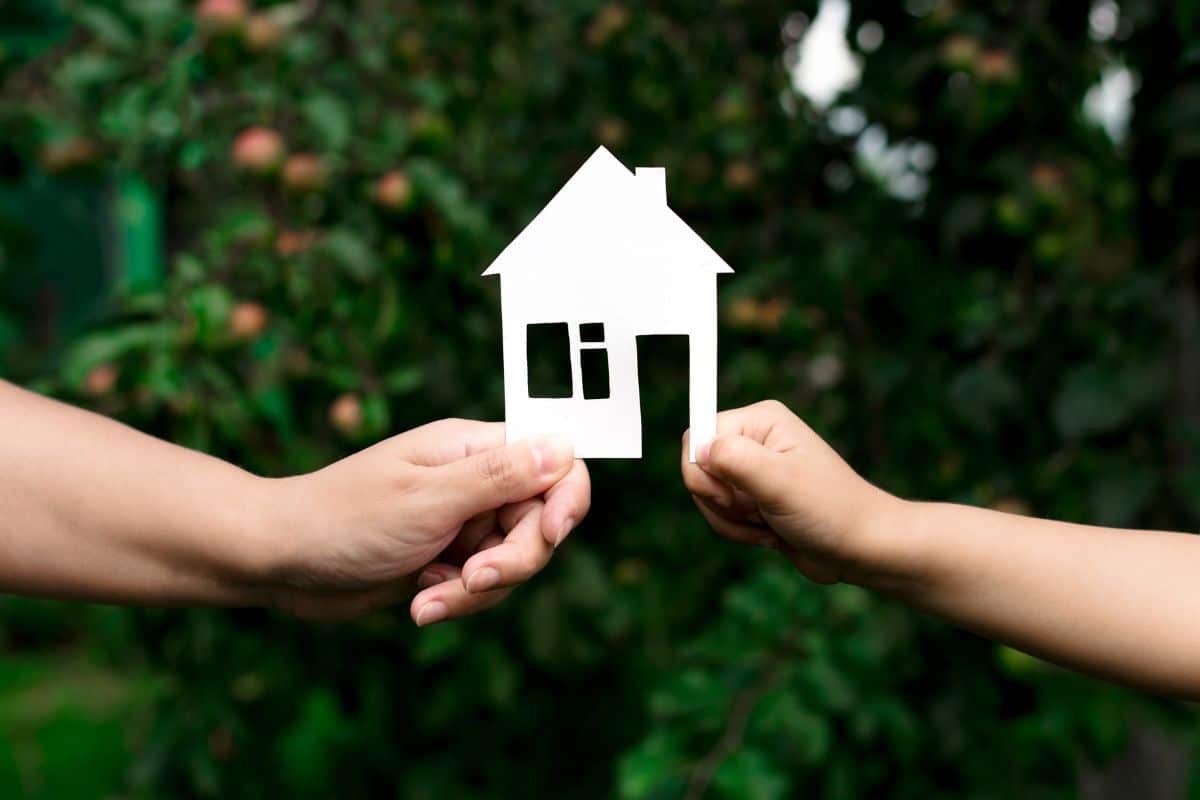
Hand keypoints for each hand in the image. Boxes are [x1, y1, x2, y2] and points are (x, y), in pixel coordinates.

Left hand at [259, 419, 589, 623]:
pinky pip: (482, 586)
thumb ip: (499, 476)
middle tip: (472, 581)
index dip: (567, 499)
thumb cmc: (344, 517)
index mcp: (474, 448)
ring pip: (513, 561)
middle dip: (512, 562)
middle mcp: (475, 480)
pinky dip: (456, 600)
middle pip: (540, 522)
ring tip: (427, 599)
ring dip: (478, 590)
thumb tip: (564, 446)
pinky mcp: (447, 558)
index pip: (556, 461)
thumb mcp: (427, 499)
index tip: (549, 534)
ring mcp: (463, 521)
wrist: (279, 560)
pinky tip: (418, 604)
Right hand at [681, 400, 895, 583]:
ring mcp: (753, 470)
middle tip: (758, 510)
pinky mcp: (754, 498)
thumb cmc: (829, 510)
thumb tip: (697, 448)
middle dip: (720, 503)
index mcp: (760, 420)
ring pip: (707, 497)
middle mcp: (753, 440)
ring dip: (732, 522)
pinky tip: (771, 534)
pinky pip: (721, 515)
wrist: (861, 548)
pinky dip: (740, 532)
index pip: (696, 436)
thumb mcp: (779, 481)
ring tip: (770, 525)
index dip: (702, 471)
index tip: (732, 496)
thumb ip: (734, 459)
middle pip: (698, 469)